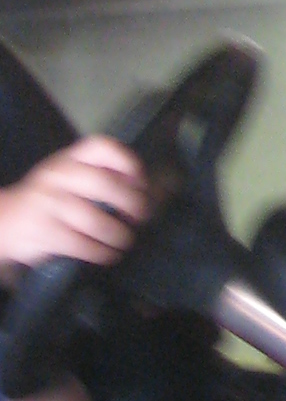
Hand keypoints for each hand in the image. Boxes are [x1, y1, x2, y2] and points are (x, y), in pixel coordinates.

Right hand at [0, 139, 148, 283]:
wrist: (4, 221)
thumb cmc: (49, 200)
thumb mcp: (69, 179)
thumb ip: (103, 177)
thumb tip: (155, 189)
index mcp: (68, 159)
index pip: (100, 147)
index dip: (127, 162)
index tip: (141, 182)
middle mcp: (57, 176)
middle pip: (103, 183)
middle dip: (130, 202)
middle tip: (141, 216)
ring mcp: (48, 203)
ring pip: (93, 219)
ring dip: (117, 233)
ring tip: (125, 239)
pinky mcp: (43, 231)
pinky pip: (80, 243)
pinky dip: (100, 252)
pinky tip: (108, 254)